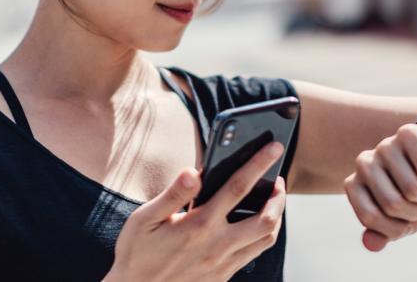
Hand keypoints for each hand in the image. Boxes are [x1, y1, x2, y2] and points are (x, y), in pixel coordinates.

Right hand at [107, 141, 286, 281]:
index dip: (259, 164)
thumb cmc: (137, 253)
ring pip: (266, 239)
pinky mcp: (222, 276)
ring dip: (276, 216)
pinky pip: (254, 254)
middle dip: (279, 195)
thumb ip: (172, 194)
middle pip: (266, 219)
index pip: (237, 187)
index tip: (274, 147)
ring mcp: (223, 264)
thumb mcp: (144, 219)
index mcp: (199, 225)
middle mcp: (217, 245)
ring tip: (272, 200)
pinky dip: (263, 235)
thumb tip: (194, 172)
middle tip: (279, 179)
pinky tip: (254, 224)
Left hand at [343, 123, 416, 251]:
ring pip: (412, 188)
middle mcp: (364, 163)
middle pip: (392, 204)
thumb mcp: (402, 221)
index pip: (370, 218)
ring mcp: (384, 145)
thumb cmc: (416, 195)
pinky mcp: (408, 133)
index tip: (404, 222)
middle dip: (414, 211)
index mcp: (355, 184)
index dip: (395, 228)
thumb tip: (370, 244)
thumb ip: (383, 233)